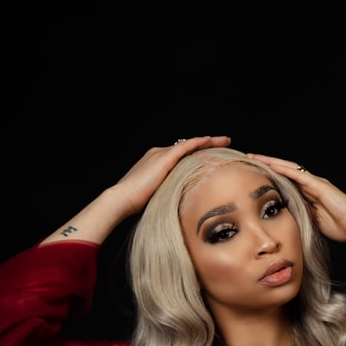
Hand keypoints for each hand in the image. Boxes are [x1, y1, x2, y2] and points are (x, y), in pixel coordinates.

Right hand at [115, 136, 231, 215]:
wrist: (121, 200)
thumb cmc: (135, 204)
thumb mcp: (157, 197)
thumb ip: (170, 195)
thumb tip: (184, 205)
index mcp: (156, 163)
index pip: (181, 156)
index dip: (198, 154)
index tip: (212, 156)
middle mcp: (158, 154)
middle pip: (188, 148)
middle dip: (207, 145)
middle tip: (224, 143)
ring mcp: (160, 155)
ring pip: (190, 144)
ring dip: (208, 141)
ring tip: (224, 140)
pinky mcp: (163, 158)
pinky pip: (185, 147)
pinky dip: (199, 143)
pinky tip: (210, 140)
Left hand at [247, 153, 345, 242]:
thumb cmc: (340, 226)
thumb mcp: (313, 221)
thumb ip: (302, 215)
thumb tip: (287, 217)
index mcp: (309, 193)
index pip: (285, 180)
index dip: (270, 175)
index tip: (254, 174)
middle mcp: (311, 184)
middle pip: (285, 170)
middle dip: (266, 164)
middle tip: (248, 159)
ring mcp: (315, 183)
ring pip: (289, 169)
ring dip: (272, 162)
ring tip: (255, 157)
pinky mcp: (319, 186)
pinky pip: (299, 175)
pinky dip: (285, 170)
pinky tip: (273, 165)